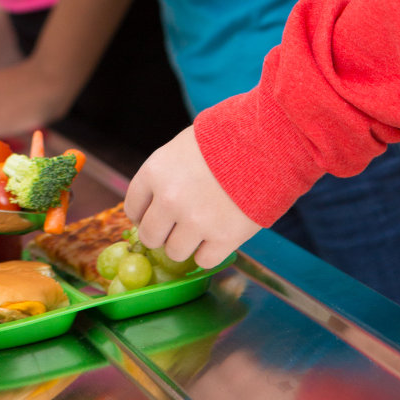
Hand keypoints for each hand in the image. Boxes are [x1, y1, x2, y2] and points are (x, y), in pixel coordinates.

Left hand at [125, 127, 261, 269]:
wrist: (266, 141)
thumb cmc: (225, 138)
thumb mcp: (183, 146)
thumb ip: (166, 174)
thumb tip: (156, 203)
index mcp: (156, 171)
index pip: (134, 207)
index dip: (144, 213)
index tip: (154, 214)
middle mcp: (170, 199)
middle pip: (150, 236)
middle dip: (162, 233)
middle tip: (177, 225)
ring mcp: (196, 221)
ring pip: (175, 252)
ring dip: (186, 244)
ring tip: (202, 227)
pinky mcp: (224, 238)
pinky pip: (204, 261)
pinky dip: (209, 252)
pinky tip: (217, 235)